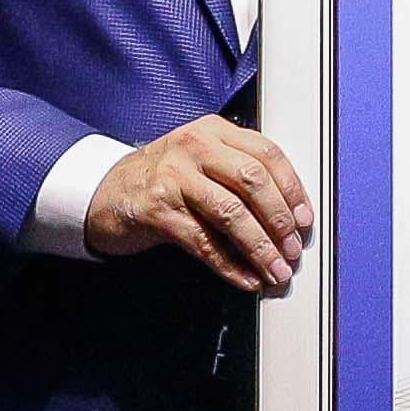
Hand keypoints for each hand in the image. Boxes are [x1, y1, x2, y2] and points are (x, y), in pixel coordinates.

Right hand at [85, 116, 310, 291]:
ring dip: (260, 248)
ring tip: (276, 269)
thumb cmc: (162, 180)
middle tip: (292, 248)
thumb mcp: (199, 160)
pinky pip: (204, 243)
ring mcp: (174, 178)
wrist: (105, 193)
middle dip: (279, 220)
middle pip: (253, 182)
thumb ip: (238, 173)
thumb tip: (288, 214)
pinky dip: (230, 266)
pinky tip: (246, 278)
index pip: (266, 154)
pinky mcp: (157, 210)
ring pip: (232, 214)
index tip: (304, 219)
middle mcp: (194, 148)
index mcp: (213, 131)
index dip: (292, 189)